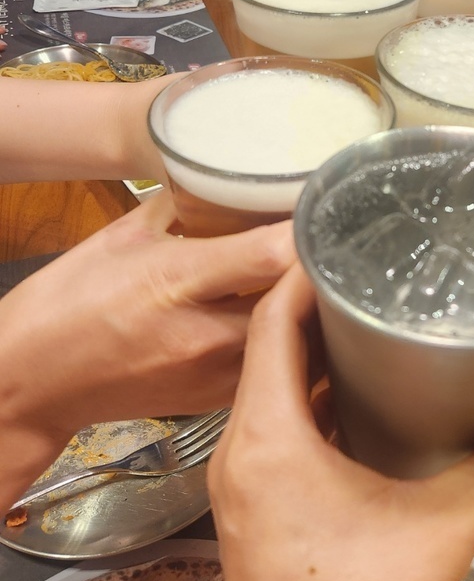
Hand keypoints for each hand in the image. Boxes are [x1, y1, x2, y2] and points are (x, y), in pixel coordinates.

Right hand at [0, 191, 295, 508]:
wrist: (32, 380)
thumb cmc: (68, 301)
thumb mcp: (123, 236)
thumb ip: (182, 207)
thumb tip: (228, 181)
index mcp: (177, 279)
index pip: (273, 252)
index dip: (309, 227)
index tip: (324, 206)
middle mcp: (205, 332)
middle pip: (299, 299)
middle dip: (321, 268)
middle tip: (334, 240)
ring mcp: (214, 373)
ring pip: (298, 340)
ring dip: (314, 307)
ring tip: (321, 275)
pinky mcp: (216, 400)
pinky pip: (278, 368)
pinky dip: (295, 341)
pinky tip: (296, 317)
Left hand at [209, 265, 473, 580]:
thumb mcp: (437, 539)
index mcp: (265, 437)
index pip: (270, 324)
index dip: (302, 273)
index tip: (347, 238)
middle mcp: (245, 453)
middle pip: (273, 354)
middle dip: (322, 310)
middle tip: (383, 275)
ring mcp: (252, 490)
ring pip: (283, 398)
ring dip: (326, 362)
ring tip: (388, 326)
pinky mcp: (269, 519)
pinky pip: (293, 437)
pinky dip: (329, 409)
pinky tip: (383, 407)